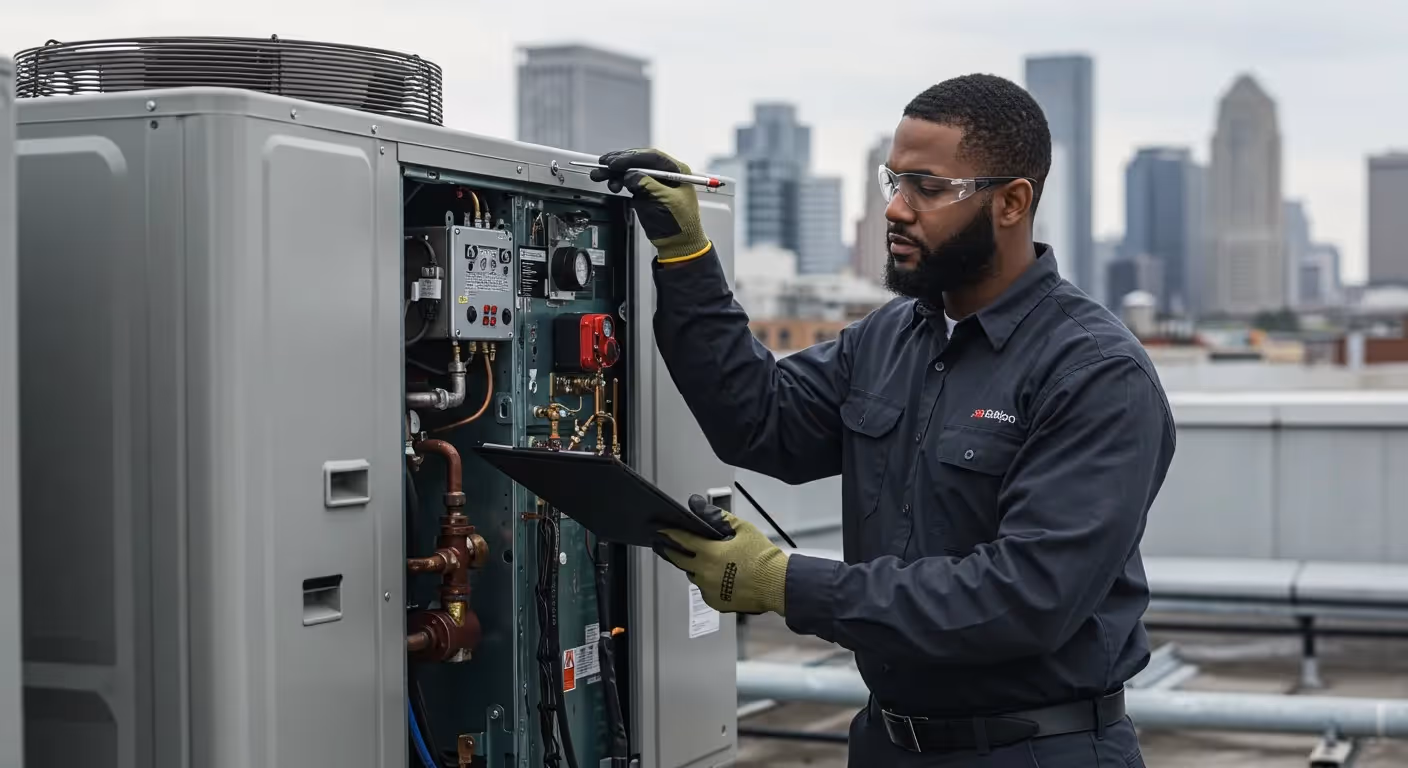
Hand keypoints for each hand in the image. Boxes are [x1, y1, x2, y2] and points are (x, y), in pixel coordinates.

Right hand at [590, 148, 710, 260]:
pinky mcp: (645, 192)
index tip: (615, 162)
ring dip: (615, 172)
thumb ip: (648, 185)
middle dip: (619, 163)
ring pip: (631, 171)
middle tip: (603, 164)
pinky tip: (613, 185)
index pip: (652, 157)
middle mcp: (665, 173)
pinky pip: (629, 182)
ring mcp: (654, 182)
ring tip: (600, 176)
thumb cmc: (680, 224)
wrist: (678, 244)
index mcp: (677, 171)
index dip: (631, 157)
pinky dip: (619, 182)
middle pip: (639, 161)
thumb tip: (630, 175)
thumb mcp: (666, 201)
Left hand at [657, 496, 789, 615]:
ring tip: (702, 560)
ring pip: (693, 576)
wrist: (777, 584)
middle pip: (678, 560)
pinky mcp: (716, 602)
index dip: (669, 533)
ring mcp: (709, 589)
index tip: (660, 529)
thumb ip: (718, 517)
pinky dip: (708, 582)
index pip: (681, 540)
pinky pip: (705, 590)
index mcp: (709, 553)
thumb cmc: (763, 557)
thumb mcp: (742, 529)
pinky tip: (718, 576)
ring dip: (693, 567)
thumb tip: (698, 506)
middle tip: (665, 545)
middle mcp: (704, 573)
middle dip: (670, 551)